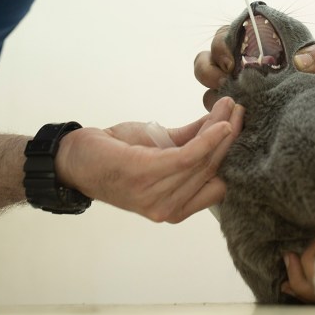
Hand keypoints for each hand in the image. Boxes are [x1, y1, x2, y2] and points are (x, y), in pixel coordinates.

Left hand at [55, 97, 243, 221]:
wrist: (74, 158)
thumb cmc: (116, 156)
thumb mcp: (159, 150)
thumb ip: (189, 143)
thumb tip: (221, 124)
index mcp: (174, 209)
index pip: (217, 186)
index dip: (230, 157)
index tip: (237, 127)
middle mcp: (167, 209)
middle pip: (214, 170)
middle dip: (231, 137)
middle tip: (240, 110)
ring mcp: (156, 196)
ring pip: (205, 160)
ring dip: (222, 129)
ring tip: (230, 105)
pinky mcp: (146, 175)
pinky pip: (188, 156)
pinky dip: (208, 137)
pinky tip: (219, 120)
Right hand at [194, 29, 314, 109]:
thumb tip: (302, 59)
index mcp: (259, 44)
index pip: (229, 32)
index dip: (223, 41)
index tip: (231, 59)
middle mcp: (242, 63)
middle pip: (210, 54)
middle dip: (211, 65)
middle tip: (225, 78)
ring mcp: (235, 88)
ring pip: (207, 80)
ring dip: (211, 88)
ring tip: (229, 100)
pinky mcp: (232, 112)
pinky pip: (212, 110)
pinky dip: (216, 113)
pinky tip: (232, 120)